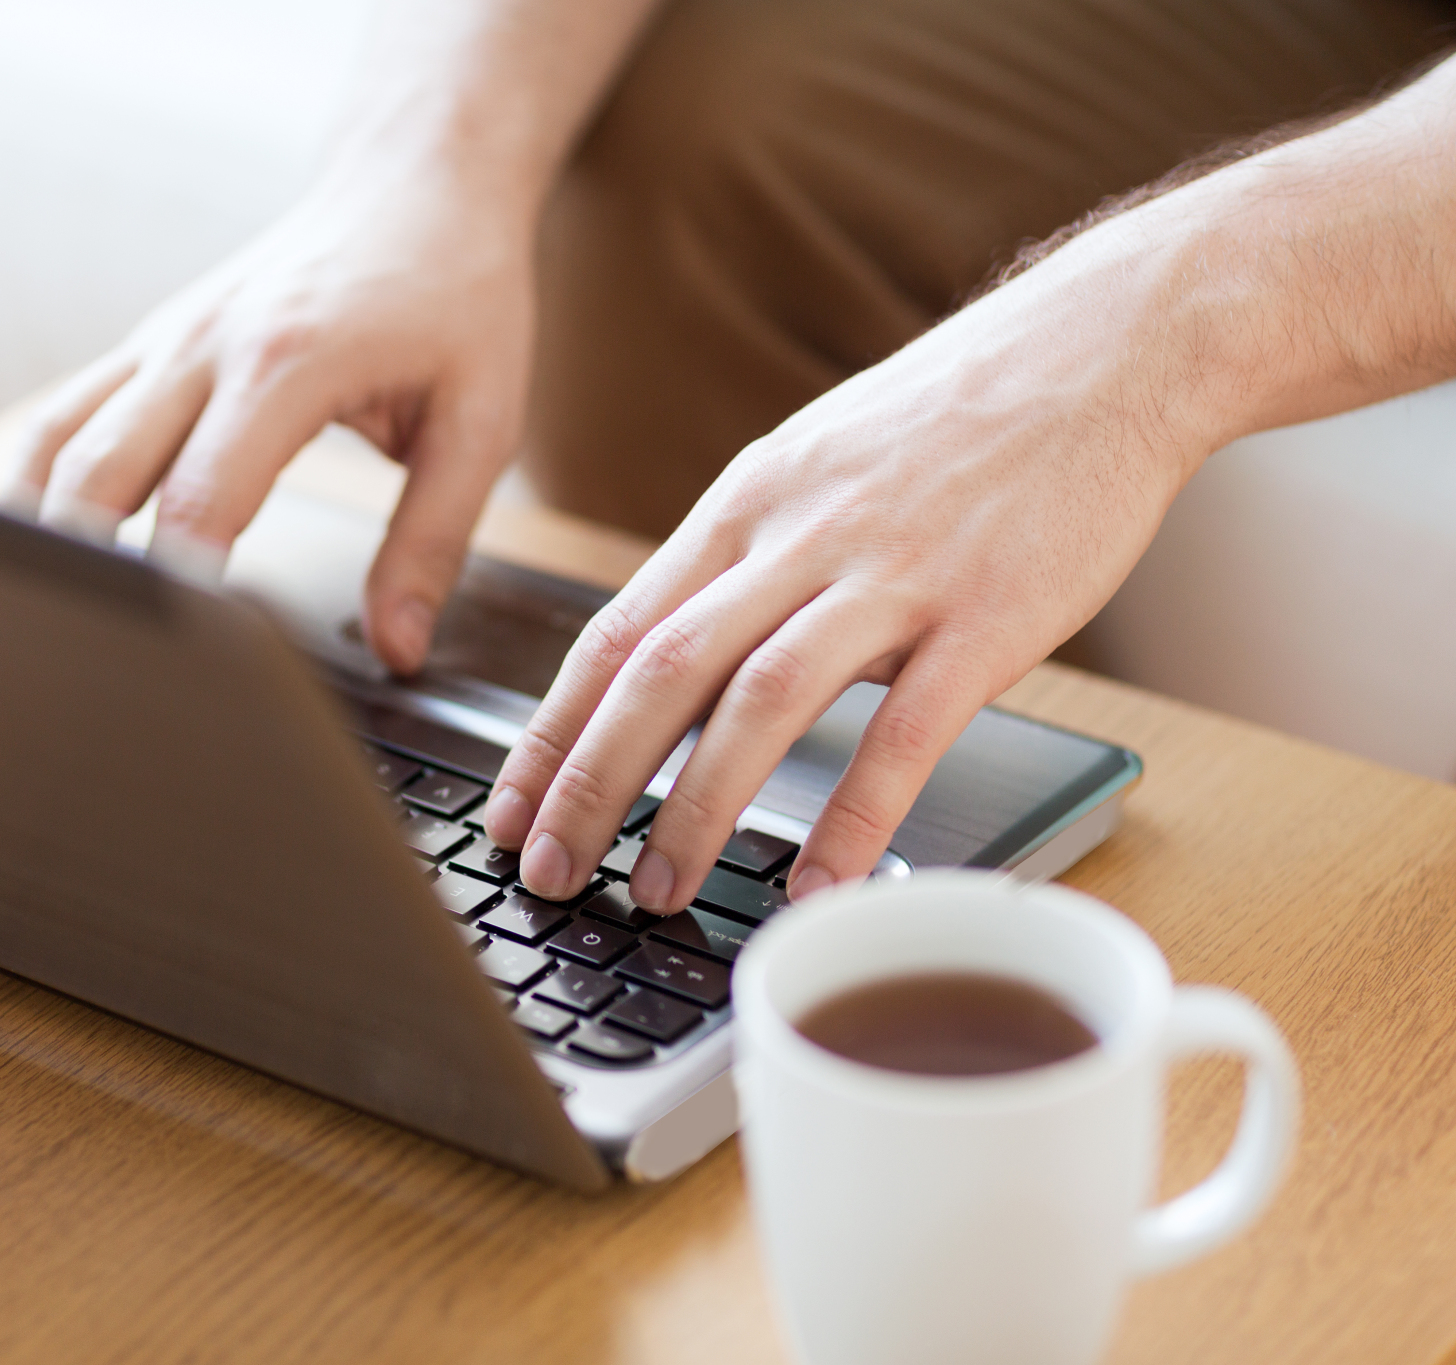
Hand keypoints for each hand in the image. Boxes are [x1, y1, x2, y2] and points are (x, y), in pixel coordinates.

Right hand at [11, 176, 534, 671]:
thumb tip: (398, 645)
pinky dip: (44, 477)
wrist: (416, 183)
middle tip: (92, 655)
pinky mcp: (153, 339)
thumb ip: (432, 539)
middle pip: (99, 472)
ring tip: (41, 610)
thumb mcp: (479, 420)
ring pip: (58, 437)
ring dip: (39, 524)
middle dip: (84, 568)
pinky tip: (40, 538)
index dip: (179, 585)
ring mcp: (168, 336)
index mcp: (287, 362)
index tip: (174, 657)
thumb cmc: (454, 293)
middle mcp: (207, 343)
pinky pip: (69, 411)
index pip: (201, 498)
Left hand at [481, 231, 1217, 908]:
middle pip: (661, 672)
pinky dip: (852, 816)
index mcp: (745, 505)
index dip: (552, 731)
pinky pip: (905, 733)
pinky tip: (817, 885)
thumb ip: (746, 561)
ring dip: (696, 808)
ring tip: (659, 893)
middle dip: (591, 784)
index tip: (511, 810)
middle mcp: (797, 538)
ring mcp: (890, 576)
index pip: (615, 633)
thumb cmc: (954, 419)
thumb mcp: (813, 466)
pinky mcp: (986, 616)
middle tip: (551, 871)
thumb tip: (679, 659)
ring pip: (760, 703)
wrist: (1104, 347)